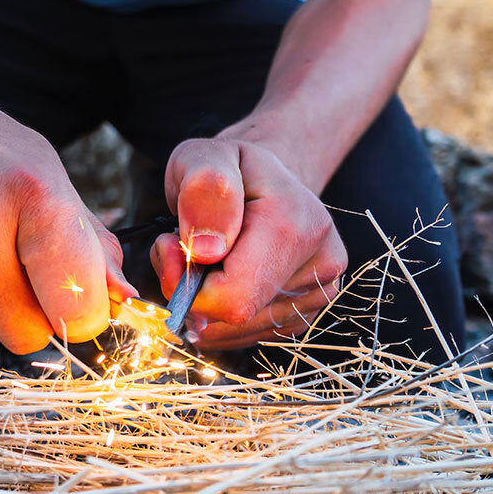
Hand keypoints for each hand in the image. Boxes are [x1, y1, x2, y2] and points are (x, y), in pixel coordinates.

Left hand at [150, 138, 346, 348]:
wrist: (265, 181)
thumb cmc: (228, 168)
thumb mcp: (203, 158)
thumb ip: (203, 191)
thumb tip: (205, 251)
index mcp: (299, 226)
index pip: (233, 299)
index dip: (186, 285)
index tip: (170, 247)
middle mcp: (322, 266)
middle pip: (233, 318)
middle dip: (192, 291)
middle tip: (182, 247)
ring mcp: (318, 294)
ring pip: (233, 331)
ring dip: (202, 302)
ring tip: (205, 256)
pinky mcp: (305, 314)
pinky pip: (242, 336)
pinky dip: (217, 312)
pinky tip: (220, 276)